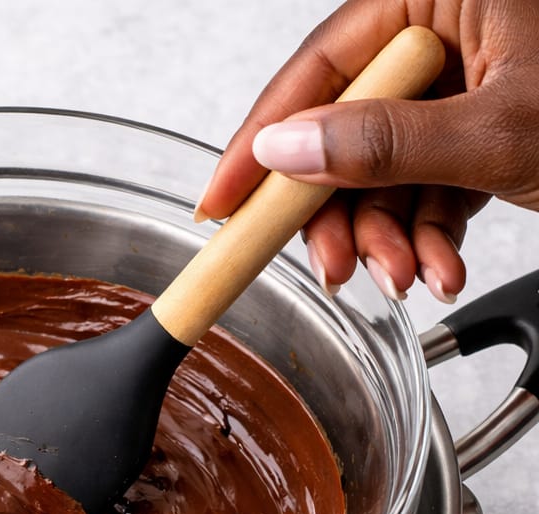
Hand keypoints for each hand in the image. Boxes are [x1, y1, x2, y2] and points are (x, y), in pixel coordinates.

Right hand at [196, 0, 538, 302]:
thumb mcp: (499, 133)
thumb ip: (382, 142)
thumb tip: (285, 151)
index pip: (318, 67)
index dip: (260, 142)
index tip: (222, 204)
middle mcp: (443, 28)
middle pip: (344, 128)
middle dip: (344, 214)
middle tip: (341, 270)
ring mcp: (462, 77)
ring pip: (382, 167)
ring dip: (390, 236)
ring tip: (413, 278)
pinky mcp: (479, 121)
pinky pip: (425, 180)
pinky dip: (428, 232)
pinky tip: (439, 266)